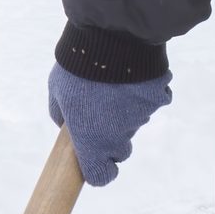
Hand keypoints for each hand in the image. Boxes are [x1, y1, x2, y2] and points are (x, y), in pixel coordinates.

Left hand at [48, 63, 171, 186]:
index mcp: (92, 143)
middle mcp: (119, 137)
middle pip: (120, 150)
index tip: (97, 161)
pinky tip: (132, 74)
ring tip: (113, 83)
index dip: (100, 170)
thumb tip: (65, 124)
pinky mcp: (158, 98)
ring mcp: (140, 118)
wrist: (111, 37)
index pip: (102, 176)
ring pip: (133, 123)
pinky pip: (150, 102)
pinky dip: (143, 93)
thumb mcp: (56, 91)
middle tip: (101, 111)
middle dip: (111, 138)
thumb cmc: (76, 67)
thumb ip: (59, 113)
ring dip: (125, 111)